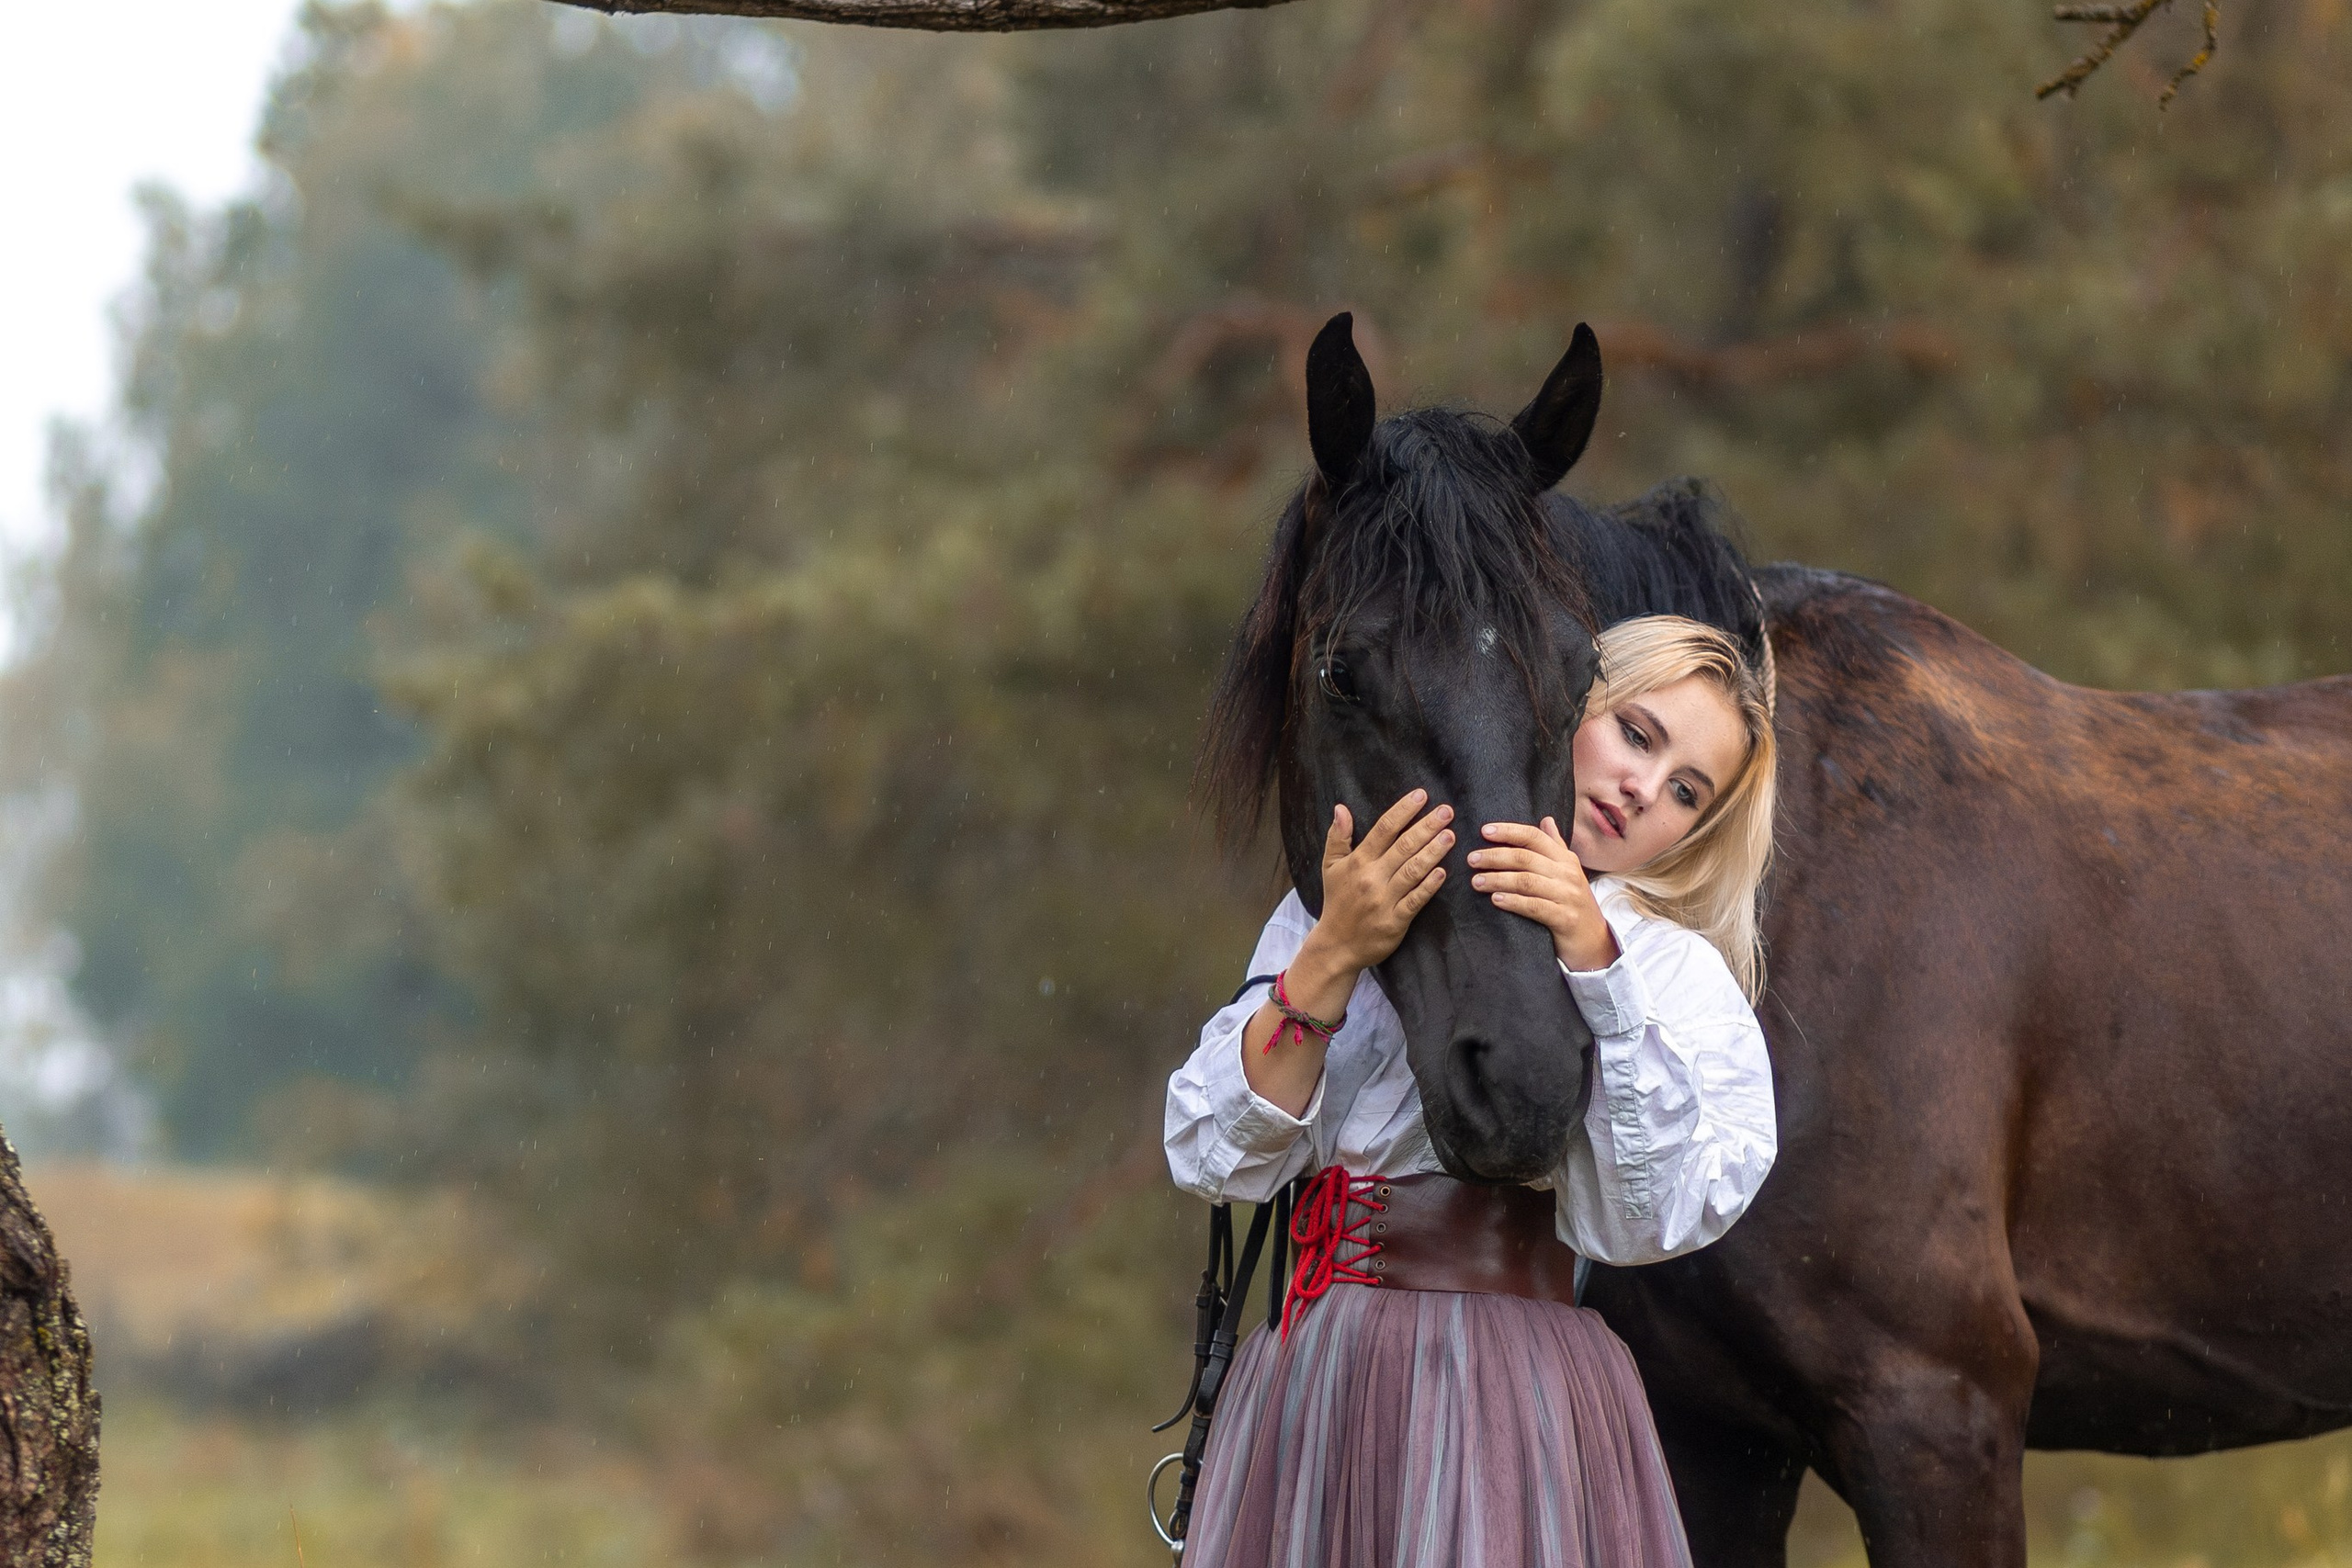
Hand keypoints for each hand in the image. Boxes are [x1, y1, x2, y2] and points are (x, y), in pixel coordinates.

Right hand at [1304, 790, 1452, 972]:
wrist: (1337, 945)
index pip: (1384, 829)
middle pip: (1403, 846)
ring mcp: (1384, 900)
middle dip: (1426, 826)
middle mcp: (1372, 878)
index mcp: (1358, 862)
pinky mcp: (1395, 921)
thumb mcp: (1330, 867)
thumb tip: (1341, 808)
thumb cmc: (1337, 902)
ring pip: (1413, 870)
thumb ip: (1337, 837)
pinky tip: (1443, 872)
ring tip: (1450, 835)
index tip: (1421, 796)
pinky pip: (1416, 900)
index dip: (1404, 811)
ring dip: (1433, 851)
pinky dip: (1430, 885)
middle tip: (1447, 811)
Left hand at [1469, 817, 1619, 970]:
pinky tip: (1495, 900)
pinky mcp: (1565, 919)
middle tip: (1472, 860)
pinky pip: (1535, 907)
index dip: (1508, 831)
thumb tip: (1546, 819)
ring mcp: (1568, 896)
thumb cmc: (1572, 904)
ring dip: (1498, 879)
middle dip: (1495, 856)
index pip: (1534, 837)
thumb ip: (1555, 846)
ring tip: (1476, 881)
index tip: (1484, 831)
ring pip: (1527, 881)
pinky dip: (1513, 901)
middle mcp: (1568, 874)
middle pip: (1525, 858)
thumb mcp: (1567, 873)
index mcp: (1565, 859)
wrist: (1595, 942)